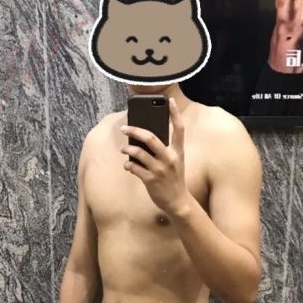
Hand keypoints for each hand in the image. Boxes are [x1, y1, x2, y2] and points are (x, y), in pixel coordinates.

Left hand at [120, 98, 190, 216]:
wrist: (178, 201)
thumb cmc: (174, 179)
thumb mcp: (175, 162)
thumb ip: (164, 150)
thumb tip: (143, 139)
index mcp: (178, 152)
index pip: (179, 128)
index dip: (175, 113)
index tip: (170, 100)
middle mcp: (170, 158)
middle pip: (151, 138)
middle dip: (135, 130)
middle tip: (125, 128)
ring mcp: (160, 170)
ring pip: (139, 153)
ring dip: (128, 149)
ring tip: (124, 148)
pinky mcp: (151, 180)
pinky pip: (134, 168)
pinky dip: (128, 165)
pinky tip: (127, 165)